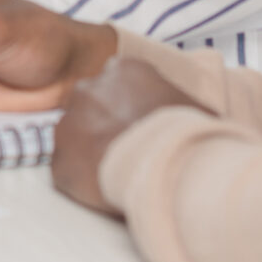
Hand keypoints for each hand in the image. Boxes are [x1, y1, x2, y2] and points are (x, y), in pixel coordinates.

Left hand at [50, 57, 201, 217]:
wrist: (166, 166)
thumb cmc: (186, 135)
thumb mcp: (197, 110)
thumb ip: (186, 107)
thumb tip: (202, 120)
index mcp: (123, 70)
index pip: (120, 85)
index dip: (132, 109)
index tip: (143, 128)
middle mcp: (89, 89)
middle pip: (93, 108)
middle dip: (106, 128)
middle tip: (130, 152)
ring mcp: (69, 124)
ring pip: (76, 138)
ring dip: (92, 154)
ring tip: (120, 174)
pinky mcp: (60, 161)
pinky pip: (68, 172)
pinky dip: (83, 183)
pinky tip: (106, 190)